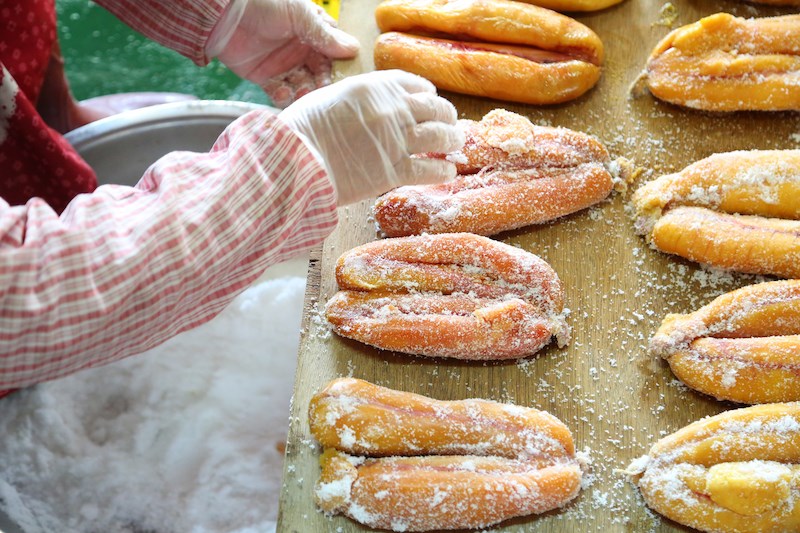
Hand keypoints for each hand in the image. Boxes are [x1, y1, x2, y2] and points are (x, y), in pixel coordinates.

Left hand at [207, 0, 359, 106]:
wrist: (224, 12)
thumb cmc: (264, 4)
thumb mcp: (300, 16)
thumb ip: (325, 35)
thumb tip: (354, 49)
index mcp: (312, 32)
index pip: (333, 53)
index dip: (338, 65)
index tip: (343, 76)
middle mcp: (300, 50)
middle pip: (319, 73)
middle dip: (322, 83)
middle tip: (324, 90)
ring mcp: (283, 64)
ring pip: (302, 85)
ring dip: (305, 93)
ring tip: (305, 96)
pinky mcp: (265, 77)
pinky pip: (280, 92)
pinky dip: (284, 97)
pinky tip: (284, 94)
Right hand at [279, 70, 464, 205]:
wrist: (295, 160)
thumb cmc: (302, 130)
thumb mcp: (331, 98)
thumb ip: (358, 100)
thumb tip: (369, 110)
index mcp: (375, 87)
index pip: (415, 84)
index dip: (427, 94)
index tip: (430, 100)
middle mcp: (391, 109)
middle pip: (434, 108)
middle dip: (446, 115)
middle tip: (450, 123)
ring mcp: (396, 140)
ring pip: (440, 136)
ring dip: (452, 140)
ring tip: (455, 144)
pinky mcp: (394, 171)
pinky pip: (431, 169)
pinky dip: (443, 170)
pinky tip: (447, 171)